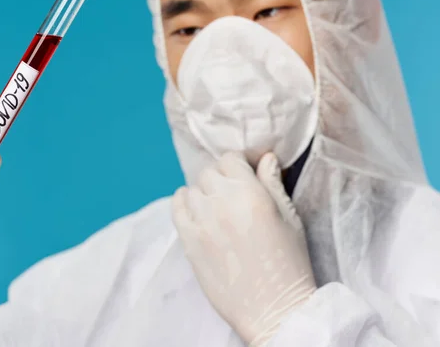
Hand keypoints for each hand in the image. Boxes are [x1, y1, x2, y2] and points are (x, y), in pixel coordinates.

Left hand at [172, 152, 315, 345]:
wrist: (273, 309)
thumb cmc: (290, 264)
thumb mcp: (290, 218)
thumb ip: (273, 184)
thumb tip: (265, 158)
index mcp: (250, 193)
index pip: (231, 159)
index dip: (240, 162)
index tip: (248, 171)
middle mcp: (222, 202)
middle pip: (210, 172)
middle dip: (223, 177)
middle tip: (235, 192)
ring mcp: (201, 221)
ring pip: (193, 189)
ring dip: (204, 192)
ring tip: (218, 206)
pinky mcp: (188, 240)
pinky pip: (176, 207)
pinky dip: (183, 202)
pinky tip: (195, 208)